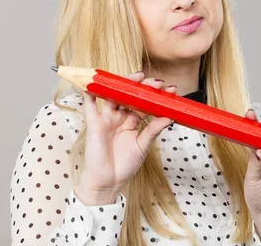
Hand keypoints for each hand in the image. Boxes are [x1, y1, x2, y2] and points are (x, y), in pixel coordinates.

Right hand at [76, 72, 174, 204]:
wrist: (108, 183)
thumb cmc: (124, 166)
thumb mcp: (143, 146)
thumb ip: (153, 130)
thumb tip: (169, 117)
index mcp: (132, 122)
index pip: (144, 104)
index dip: (156, 96)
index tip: (171, 89)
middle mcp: (119, 117)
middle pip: (129, 97)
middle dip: (142, 87)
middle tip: (157, 82)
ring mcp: (107, 119)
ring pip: (113, 97)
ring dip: (122, 85)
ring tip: (137, 77)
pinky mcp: (94, 125)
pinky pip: (90, 107)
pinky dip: (90, 95)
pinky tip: (95, 83)